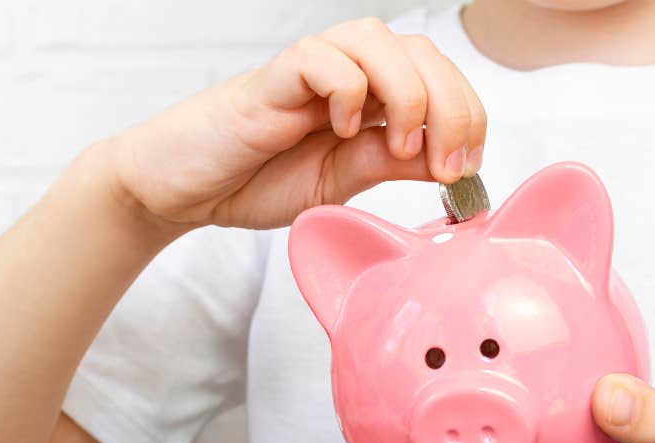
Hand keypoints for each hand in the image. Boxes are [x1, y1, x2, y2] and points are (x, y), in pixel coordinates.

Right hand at [104, 18, 485, 230]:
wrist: (186, 188)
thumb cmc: (257, 178)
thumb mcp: (345, 182)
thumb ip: (394, 164)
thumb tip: (453, 162)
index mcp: (371, 95)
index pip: (440, 78)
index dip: (468, 115)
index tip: (468, 168)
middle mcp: (347, 72)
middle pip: (421, 53)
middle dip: (453, 107)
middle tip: (447, 163)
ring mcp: (310, 70)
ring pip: (378, 42)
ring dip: (407, 93)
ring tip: (399, 146)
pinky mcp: (272, 78)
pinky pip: (320, 57)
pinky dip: (345, 89)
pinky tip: (340, 128)